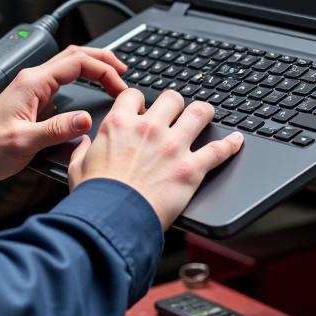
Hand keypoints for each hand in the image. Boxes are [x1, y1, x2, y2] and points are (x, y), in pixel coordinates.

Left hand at [0, 45, 127, 182]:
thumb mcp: (25, 142)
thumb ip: (57, 130)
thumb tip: (86, 120)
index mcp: (33, 83)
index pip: (77, 62)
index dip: (103, 70)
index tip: (120, 86)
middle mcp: (33, 80)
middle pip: (74, 55)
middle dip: (102, 59)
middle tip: (124, 71)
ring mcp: (33, 87)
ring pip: (69, 65)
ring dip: (93, 66)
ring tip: (113, 76)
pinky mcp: (33, 99)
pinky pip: (63, 79)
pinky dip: (82, 78)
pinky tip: (91, 89)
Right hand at [68, 89, 243, 229]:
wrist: (112, 220)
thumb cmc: (95, 197)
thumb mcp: (78, 167)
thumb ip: (82, 150)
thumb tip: (83, 142)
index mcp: (120, 124)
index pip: (134, 96)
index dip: (139, 101)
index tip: (142, 110)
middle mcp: (149, 128)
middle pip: (172, 98)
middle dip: (175, 103)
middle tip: (177, 111)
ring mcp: (173, 146)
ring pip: (199, 113)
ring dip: (204, 113)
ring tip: (207, 114)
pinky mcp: (191, 169)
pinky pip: (218, 150)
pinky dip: (230, 145)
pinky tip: (237, 140)